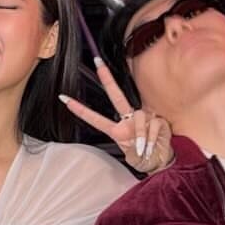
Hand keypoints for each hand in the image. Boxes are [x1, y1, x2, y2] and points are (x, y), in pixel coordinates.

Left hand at [58, 57, 172, 172]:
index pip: (96, 118)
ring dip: (141, 135)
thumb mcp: (132, 156)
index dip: (81, 110)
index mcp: (118, 129)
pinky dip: (150, 139)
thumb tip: (139, 142)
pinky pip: (151, 125)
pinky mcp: (158, 120)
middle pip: (116, 96)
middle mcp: (129, 119)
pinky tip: (151, 147)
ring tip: (142, 149)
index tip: (64, 99)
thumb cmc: (144, 158)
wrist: (160, 162)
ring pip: (138, 116)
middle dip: (107, 79)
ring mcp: (144, 117)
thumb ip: (133, 147)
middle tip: (97, 62)